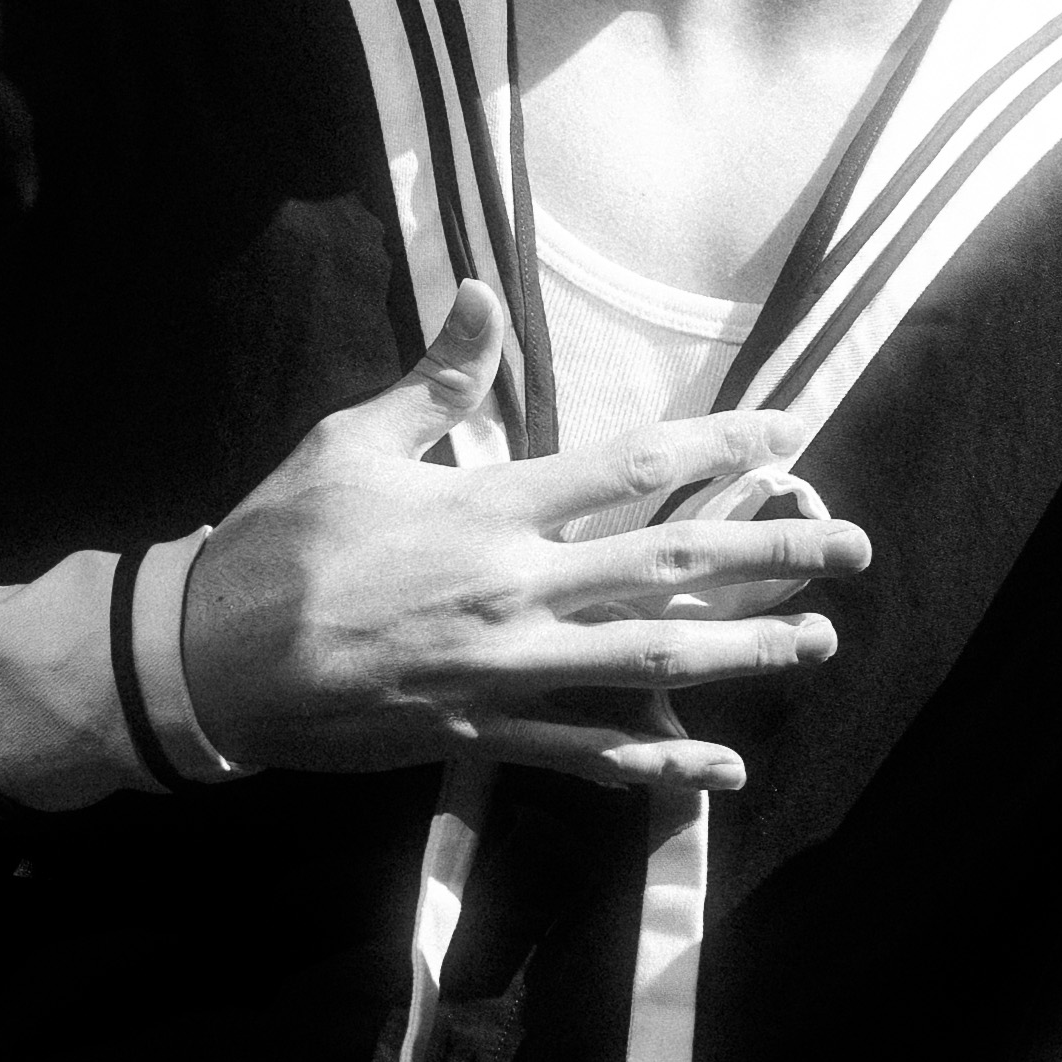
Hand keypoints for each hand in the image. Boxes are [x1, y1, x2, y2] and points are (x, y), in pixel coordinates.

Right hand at [180, 281, 860, 790]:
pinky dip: (657, 763)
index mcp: (490, 508)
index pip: (632, 469)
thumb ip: (435, 376)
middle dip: (773, 555)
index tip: (790, 434)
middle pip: (670, 568)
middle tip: (854, 548)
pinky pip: (586, 753)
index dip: (721, 450)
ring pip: (650, 663)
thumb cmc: (277, 540)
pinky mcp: (480, 734)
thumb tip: (483, 293)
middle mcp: (515, 589)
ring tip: (818, 644)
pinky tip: (721, 769)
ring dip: (743, 653)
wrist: (207, 660)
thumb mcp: (351, 440)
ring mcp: (503, 671)